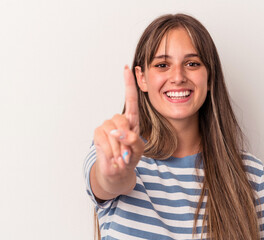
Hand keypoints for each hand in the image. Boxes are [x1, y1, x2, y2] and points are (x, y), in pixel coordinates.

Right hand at [92, 65, 143, 195]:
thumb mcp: (138, 151)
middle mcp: (119, 120)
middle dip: (126, 140)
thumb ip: (133, 140)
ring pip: (114, 133)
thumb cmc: (130, 158)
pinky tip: (112, 156)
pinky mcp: (97, 132)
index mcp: (133, 121)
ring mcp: (106, 125)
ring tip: (120, 156)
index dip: (129, 84)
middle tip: (127, 154)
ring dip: (118, 149)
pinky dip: (110, 152)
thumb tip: (117, 131)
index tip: (127, 68)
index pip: (131, 100)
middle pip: (123, 122)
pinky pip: (104, 140)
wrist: (117, 172)